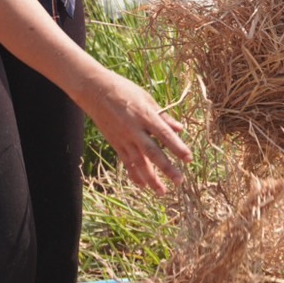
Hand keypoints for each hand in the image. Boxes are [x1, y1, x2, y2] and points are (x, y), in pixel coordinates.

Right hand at [79, 70, 191, 193]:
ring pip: (138, 162)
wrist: (95, 90)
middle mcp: (134, 129)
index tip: (188, 159)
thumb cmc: (124, 90)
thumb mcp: (146, 98)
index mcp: (145, 115)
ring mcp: (123, 138)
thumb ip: (163, 116)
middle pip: (152, 152)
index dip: (177, 147)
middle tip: (179, 181)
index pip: (164, 134)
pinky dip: (134, 174)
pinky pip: (126, 161)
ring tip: (161, 192)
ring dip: (150, 178)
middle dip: (166, 168)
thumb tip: (180, 129)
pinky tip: (142, 185)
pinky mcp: (115, 142)